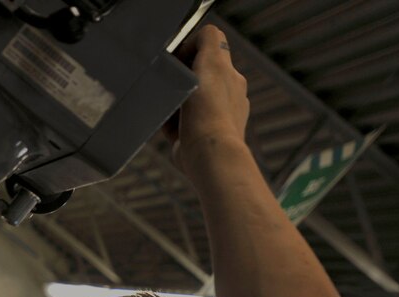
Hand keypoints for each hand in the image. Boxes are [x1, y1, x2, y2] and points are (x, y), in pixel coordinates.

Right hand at [166, 25, 250, 175]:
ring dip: (172, 103)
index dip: (190, 49)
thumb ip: (209, 41)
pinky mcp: (197, 137)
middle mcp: (225, 95)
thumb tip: (199, 40)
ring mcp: (212, 117)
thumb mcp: (212, 63)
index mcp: (230, 76)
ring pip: (183, 100)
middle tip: (170, 87)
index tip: (178, 61)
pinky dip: (169, 125)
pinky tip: (168, 129)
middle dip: (177, 80)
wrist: (207, 154)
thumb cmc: (210, 112)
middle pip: (194, 75)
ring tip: (169, 111)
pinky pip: (177, 124)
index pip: (210, 48)